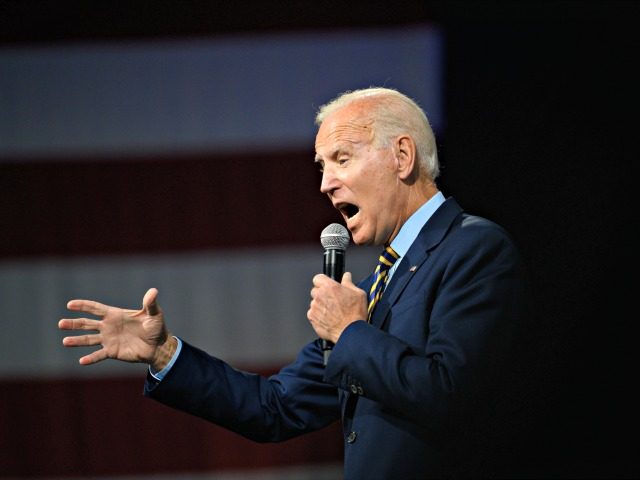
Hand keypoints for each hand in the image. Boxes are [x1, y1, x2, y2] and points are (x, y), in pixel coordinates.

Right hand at [58, 288, 175, 369]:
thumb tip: (153, 291)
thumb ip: (151, 303)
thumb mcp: (154, 314)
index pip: (96, 309)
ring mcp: (109, 339)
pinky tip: (81, 361)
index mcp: (115, 315)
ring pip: (89, 340)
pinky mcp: (112, 352)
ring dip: (77, 341)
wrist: (158, 346)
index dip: (83, 306)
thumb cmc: (156, 327)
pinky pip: (99, 355)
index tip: (70, 304)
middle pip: (87, 324)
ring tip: (65, 341)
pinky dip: (90, 358)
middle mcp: (108, 326)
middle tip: (61, 324)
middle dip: (74, 324)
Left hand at [307, 272, 366, 343]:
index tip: (327, 286)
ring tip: (332, 312)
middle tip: (332, 300)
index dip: (323, 282)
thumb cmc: (355, 314)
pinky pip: (312, 313)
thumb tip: (346, 276)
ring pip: (314, 302)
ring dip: (320, 305)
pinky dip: (318, 315)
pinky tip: (328, 318)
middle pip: (315, 290)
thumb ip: (349, 283)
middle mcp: (320, 295)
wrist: (350, 332)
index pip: (318, 278)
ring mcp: (314, 307)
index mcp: (330, 287)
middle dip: (322, 294)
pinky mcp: (312, 317)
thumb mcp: (358, 294)